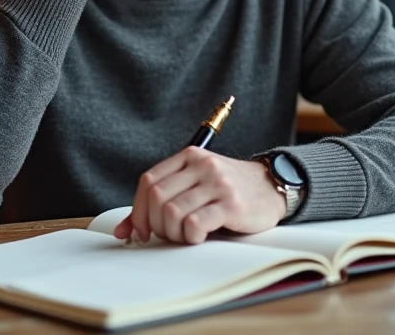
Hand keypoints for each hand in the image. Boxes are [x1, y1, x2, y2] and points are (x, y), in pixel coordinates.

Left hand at [113, 147, 284, 244]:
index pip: (148, 181)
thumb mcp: (195, 186)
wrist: (271, 187)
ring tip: (186, 235)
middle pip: (157, 197)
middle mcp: (202, 166)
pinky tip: (199, 236)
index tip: (142, 230)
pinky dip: (190, 236)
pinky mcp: (231, 204)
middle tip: (167, 234)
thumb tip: (123, 232)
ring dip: (173, 233)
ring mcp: (217, 183)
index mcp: (189, 156)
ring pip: (173, 212)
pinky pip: (195, 223)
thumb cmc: (229, 189)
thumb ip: (161, 202)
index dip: (138, 210)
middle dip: (154, 224)